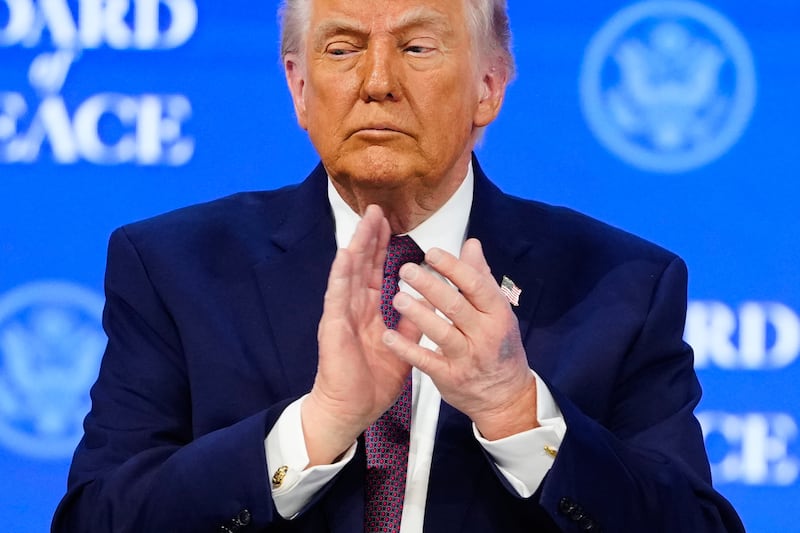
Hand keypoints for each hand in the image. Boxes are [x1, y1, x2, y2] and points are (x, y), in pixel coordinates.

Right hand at [302, 205, 418, 464]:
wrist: (352, 409)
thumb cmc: (371, 381)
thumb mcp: (401, 347)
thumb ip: (409, 324)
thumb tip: (424, 304)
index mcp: (368, 310)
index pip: (375, 271)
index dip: (382, 247)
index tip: (391, 223)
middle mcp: (353, 307)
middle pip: (361, 264)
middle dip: (369, 236)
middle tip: (377, 209)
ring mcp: (341, 314)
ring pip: (348, 273)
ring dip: (356, 246)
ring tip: (364, 222)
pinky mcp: (333, 327)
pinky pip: (336, 296)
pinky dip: (340, 274)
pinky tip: (345, 255)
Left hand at [382, 238, 537, 439]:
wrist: (505, 396)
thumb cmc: (499, 346)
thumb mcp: (497, 311)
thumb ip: (480, 278)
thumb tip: (471, 244)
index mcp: (497, 313)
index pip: (475, 285)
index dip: (452, 267)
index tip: (430, 253)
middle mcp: (484, 334)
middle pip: (456, 306)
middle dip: (430, 286)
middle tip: (406, 270)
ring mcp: (467, 358)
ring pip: (441, 333)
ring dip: (418, 314)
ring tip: (397, 298)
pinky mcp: (450, 377)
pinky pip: (426, 361)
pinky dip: (407, 349)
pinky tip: (389, 336)